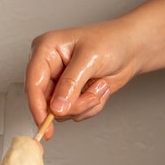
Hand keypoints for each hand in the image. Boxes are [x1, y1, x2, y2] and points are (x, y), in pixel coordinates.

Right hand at [25, 20, 137, 137]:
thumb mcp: (90, 59)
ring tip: (99, 86)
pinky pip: (74, 114)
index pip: (33, 83)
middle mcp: (49, 68)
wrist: (132, 48)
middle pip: (45, 102)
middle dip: (73, 104)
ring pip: (61, 112)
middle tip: (92, 97)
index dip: (37, 106)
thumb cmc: (112, 41)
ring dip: (84, 105)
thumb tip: (56, 108)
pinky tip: (99, 89)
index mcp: (46, 50)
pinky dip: (90, 107)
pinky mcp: (70, 96)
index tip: (45, 123)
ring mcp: (59, 84)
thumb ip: (70, 84)